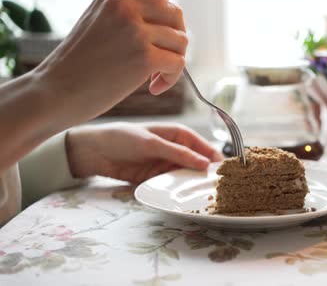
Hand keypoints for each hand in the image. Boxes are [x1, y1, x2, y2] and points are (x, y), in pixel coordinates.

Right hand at [36, 0, 186, 129]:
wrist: (55, 93)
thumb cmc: (77, 65)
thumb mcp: (97, 22)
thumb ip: (127, 12)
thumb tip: (168, 16)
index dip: (167, 4)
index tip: (157, 26)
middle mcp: (126, 6)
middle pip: (176, 14)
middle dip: (173, 38)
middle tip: (158, 58)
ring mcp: (135, 31)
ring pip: (181, 40)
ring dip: (173, 61)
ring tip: (152, 76)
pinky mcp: (144, 56)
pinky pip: (178, 62)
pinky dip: (171, 78)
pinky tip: (153, 87)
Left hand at [65, 123, 222, 183]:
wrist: (94, 152)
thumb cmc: (123, 138)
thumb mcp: (153, 144)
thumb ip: (178, 154)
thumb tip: (205, 163)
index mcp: (179, 135)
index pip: (204, 146)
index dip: (215, 158)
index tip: (225, 171)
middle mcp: (176, 150)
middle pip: (198, 163)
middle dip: (206, 174)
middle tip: (217, 188)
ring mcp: (167, 165)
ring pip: (187, 176)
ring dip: (193, 184)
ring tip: (204, 195)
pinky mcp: (157, 178)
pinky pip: (173, 185)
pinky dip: (179, 191)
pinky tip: (185, 198)